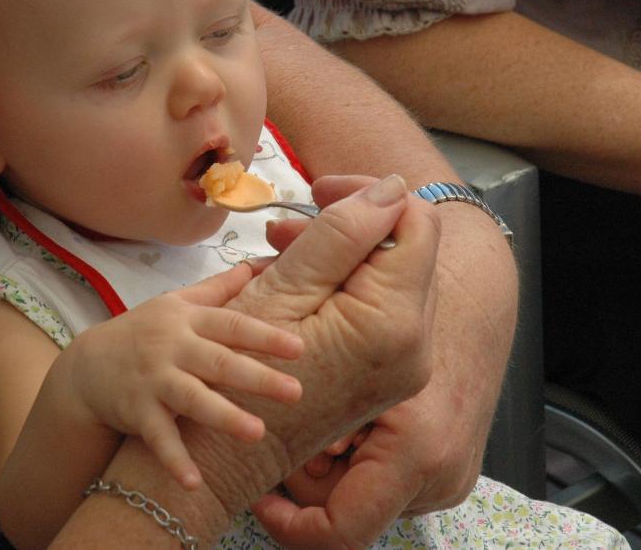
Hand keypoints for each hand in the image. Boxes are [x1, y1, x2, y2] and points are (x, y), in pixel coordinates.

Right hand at [63, 262, 303, 489]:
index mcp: (186, 321)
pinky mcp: (136, 412)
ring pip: (192, 399)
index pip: (231, 324)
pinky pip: (158, 438)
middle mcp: (171, 348)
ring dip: (224, 416)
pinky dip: (174, 460)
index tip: (298, 349)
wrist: (85, 367)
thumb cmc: (141, 333)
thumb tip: (253, 265)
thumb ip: (215, 290)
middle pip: (219, 362)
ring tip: (257, 433)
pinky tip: (194, 483)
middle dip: (257, 377)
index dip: (265, 335)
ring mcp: (153, 381)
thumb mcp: (174, 304)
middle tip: (296, 392)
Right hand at [171, 173, 439, 523]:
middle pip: (405, 249)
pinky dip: (344, 288)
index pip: (416, 222)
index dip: (370, 193)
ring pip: (391, 277)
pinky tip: (299, 288)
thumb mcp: (282, 290)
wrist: (224, 453)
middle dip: (349, 226)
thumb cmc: (234, 373)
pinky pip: (382, 311)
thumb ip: (342, 234)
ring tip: (279, 255)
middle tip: (285, 232)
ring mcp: (405, 369)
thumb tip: (393, 188)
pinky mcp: (390, 379)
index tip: (317, 191)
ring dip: (341, 256)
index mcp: (393, 322)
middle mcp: (414, 349)